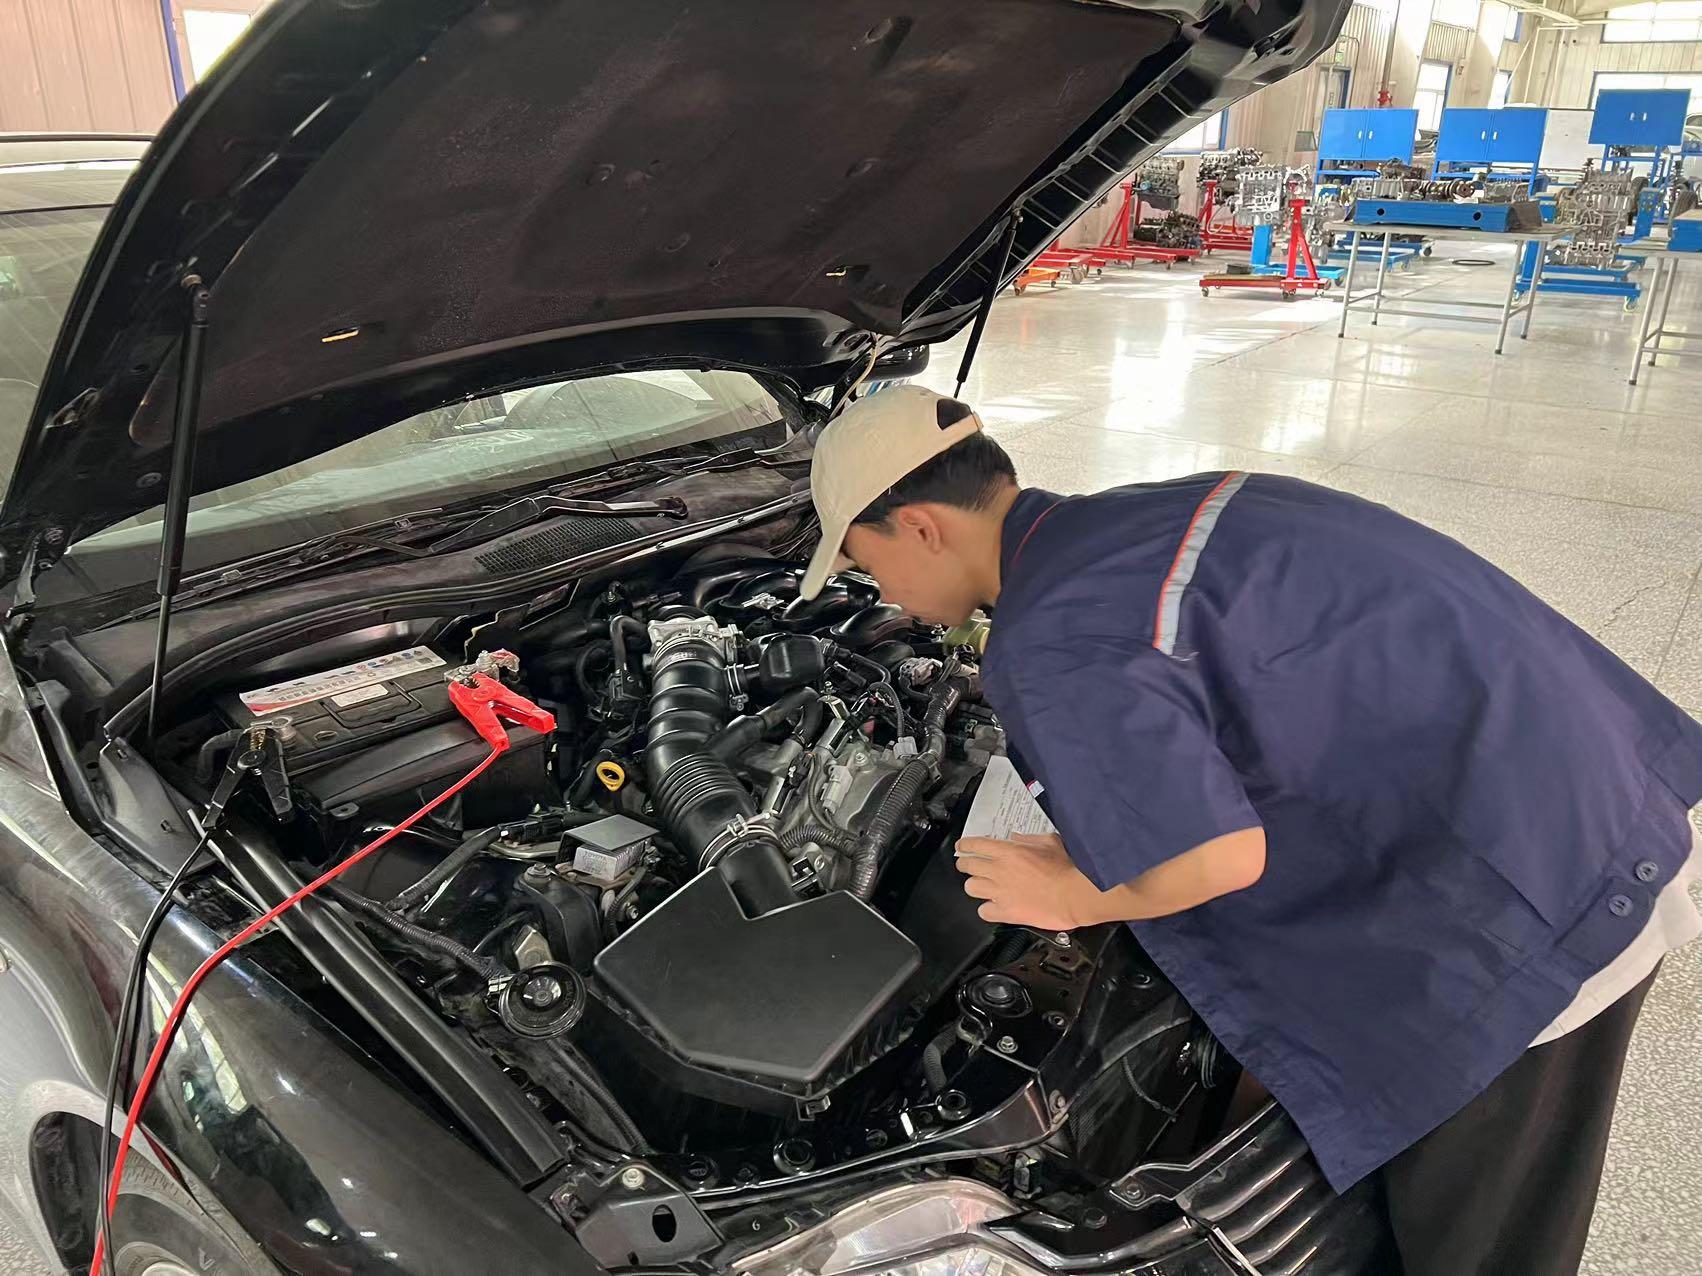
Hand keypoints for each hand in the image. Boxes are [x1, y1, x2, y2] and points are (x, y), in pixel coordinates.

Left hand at [954, 833, 1105, 930]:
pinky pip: (984, 911)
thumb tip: (1016, 837)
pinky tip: (993, 906)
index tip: (962, 847)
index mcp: (1009, 851)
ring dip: (975, 885)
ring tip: (981, 885)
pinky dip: (987, 909)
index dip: (964, 845)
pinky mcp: (1006, 912)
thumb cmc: (1068, 869)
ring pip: (971, 887)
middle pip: (968, 865)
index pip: (975, 844)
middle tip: (967, 864)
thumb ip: (1029, 839)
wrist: (1075, 895)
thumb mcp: (1050, 842)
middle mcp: (999, 871)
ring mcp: (1000, 893)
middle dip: (965, 863)